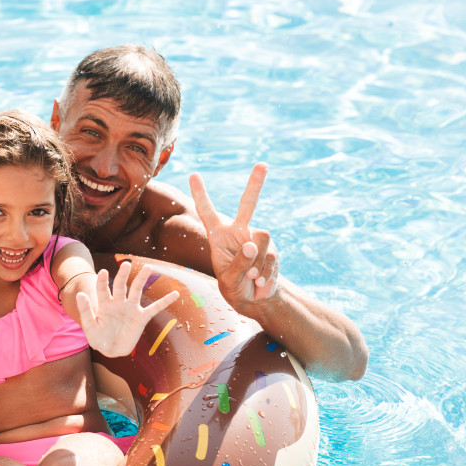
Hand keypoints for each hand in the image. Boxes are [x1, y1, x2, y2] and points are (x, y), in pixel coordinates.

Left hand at [75, 262, 179, 357]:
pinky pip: (155, 309)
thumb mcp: (89, 326)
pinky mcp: (141, 317)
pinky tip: (175, 294)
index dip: (103, 281)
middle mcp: (118, 303)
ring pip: (137, 291)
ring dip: (142, 279)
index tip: (104, 272)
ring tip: (148, 267)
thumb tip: (79, 294)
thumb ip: (86, 311)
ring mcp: (131, 309)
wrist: (111, 350)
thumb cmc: (98, 338)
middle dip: (123, 275)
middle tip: (126, 264)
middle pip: (121, 286)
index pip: (103, 289)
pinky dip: (165, 302)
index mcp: (104, 304)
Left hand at [190, 163, 279, 312]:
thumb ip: (239, 262)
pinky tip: (260, 282)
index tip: (193, 174)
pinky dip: (265, 272)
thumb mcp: (229, 279)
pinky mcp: (272, 250)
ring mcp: (257, 240)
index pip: (207, 212)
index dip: (200, 194)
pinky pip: (271, 256)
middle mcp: (239, 232)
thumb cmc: (234, 288)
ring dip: (257, 263)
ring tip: (250, 278)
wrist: (255, 301)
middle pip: (248, 204)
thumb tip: (251, 243)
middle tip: (262, 164)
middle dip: (255, 184)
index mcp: (219, 236)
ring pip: (262, 239)